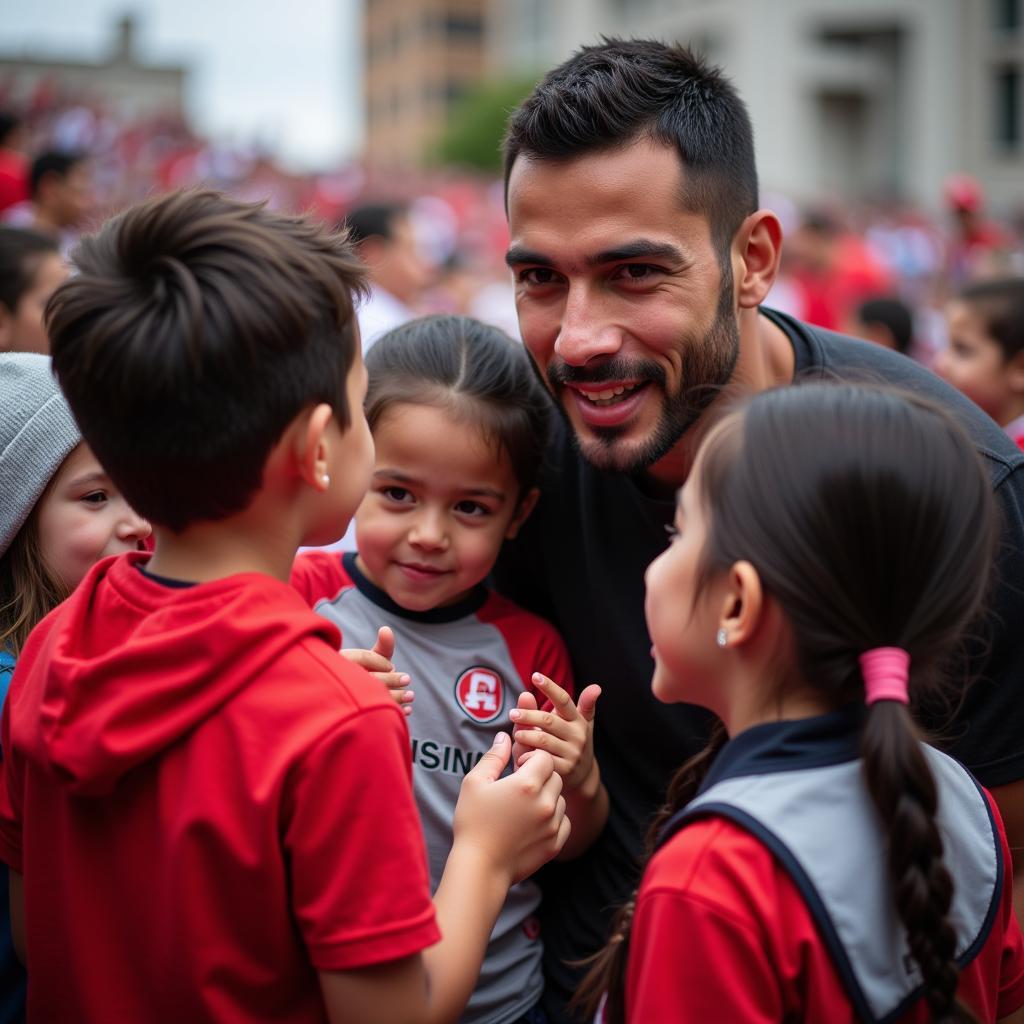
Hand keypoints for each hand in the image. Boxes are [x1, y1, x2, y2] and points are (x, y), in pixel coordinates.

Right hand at [341, 626, 413, 714]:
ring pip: (371, 698)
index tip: (391, 666)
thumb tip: (386, 629)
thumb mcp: (372, 660)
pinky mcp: (352, 716)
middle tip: (407, 679)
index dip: (379, 662)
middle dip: (391, 679)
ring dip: (395, 697)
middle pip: (367, 678)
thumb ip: (382, 647)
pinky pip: (375, 715)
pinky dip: (394, 712)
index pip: (361, 657)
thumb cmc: (364, 675)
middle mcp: (338, 678)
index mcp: (339, 661)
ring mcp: (343, 698)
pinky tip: (407, 709)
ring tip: (411, 695)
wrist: (348, 703)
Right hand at [453, 732, 568, 884]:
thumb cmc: (473, 823)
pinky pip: (564, 821)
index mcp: (527, 784)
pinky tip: (533, 822)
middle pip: (555, 776)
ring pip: (560, 799)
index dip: (531, 758)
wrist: (479, 867)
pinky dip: (553, 818)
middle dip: (540, 776)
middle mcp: (545, 803)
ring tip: (524, 806)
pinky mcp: (555, 844)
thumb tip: (504, 738)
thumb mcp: (475, 783)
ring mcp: (553, 825)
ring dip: (547, 797)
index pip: (544, 757)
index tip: (517, 767)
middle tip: (520, 786)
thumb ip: (493, 757)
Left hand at [509, 673, 600, 789]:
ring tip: (516, 735)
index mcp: (578, 720)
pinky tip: (521, 756)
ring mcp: (571, 753)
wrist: (582, 777)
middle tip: (512, 713)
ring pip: (543, 740)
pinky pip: (541, 760)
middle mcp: (577, 735)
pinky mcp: (564, 770)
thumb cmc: (570, 742)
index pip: (564, 700)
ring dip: (526, 736)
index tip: (535, 676)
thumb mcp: (573, 722)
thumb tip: (587, 686)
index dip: (550, 687)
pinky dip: (529, 756)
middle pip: (548, 720)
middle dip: (528, 715)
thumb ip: (563, 705)